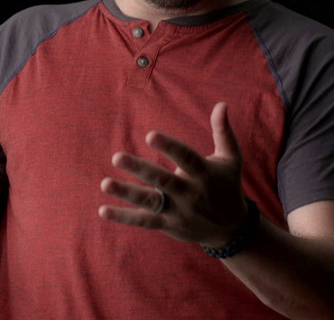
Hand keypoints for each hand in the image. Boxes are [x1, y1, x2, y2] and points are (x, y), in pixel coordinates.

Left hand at [98, 102, 247, 246]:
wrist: (231, 229)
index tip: (150, 135)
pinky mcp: (168, 224)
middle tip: (116, 156)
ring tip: (105, 183)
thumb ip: (223, 132)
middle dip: (139, 169)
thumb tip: (221, 103)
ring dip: (126, 193)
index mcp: (204, 174)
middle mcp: (190, 193)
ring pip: (150, 202)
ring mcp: (178, 211)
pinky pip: (143, 221)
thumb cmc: (228, 185)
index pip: (186, 158)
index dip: (169, 147)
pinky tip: (102, 210)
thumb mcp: (231, 159)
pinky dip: (123, 217)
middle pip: (162, 180)